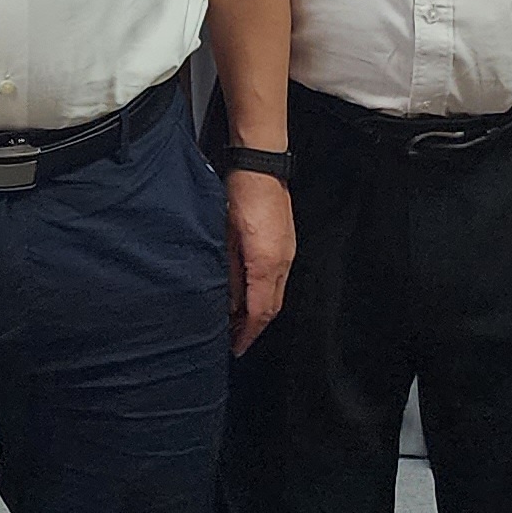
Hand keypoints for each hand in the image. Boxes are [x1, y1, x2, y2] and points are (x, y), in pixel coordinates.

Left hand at [224, 168, 295, 353]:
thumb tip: (227, 303)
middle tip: (235, 339)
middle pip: (272, 307)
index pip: (260, 312)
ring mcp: (287, 252)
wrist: (260, 165)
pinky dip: (264, 293)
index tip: (236, 347)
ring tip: (239, 320)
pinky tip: (249, 292)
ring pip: (276, 294)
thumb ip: (227, 273)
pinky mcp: (286, 243)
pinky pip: (278, 278)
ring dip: (259, 311)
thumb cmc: (240, 195)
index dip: (248, 333)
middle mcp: (282, 262)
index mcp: (266, 264)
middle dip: (254, 327)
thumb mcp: (224, 237)